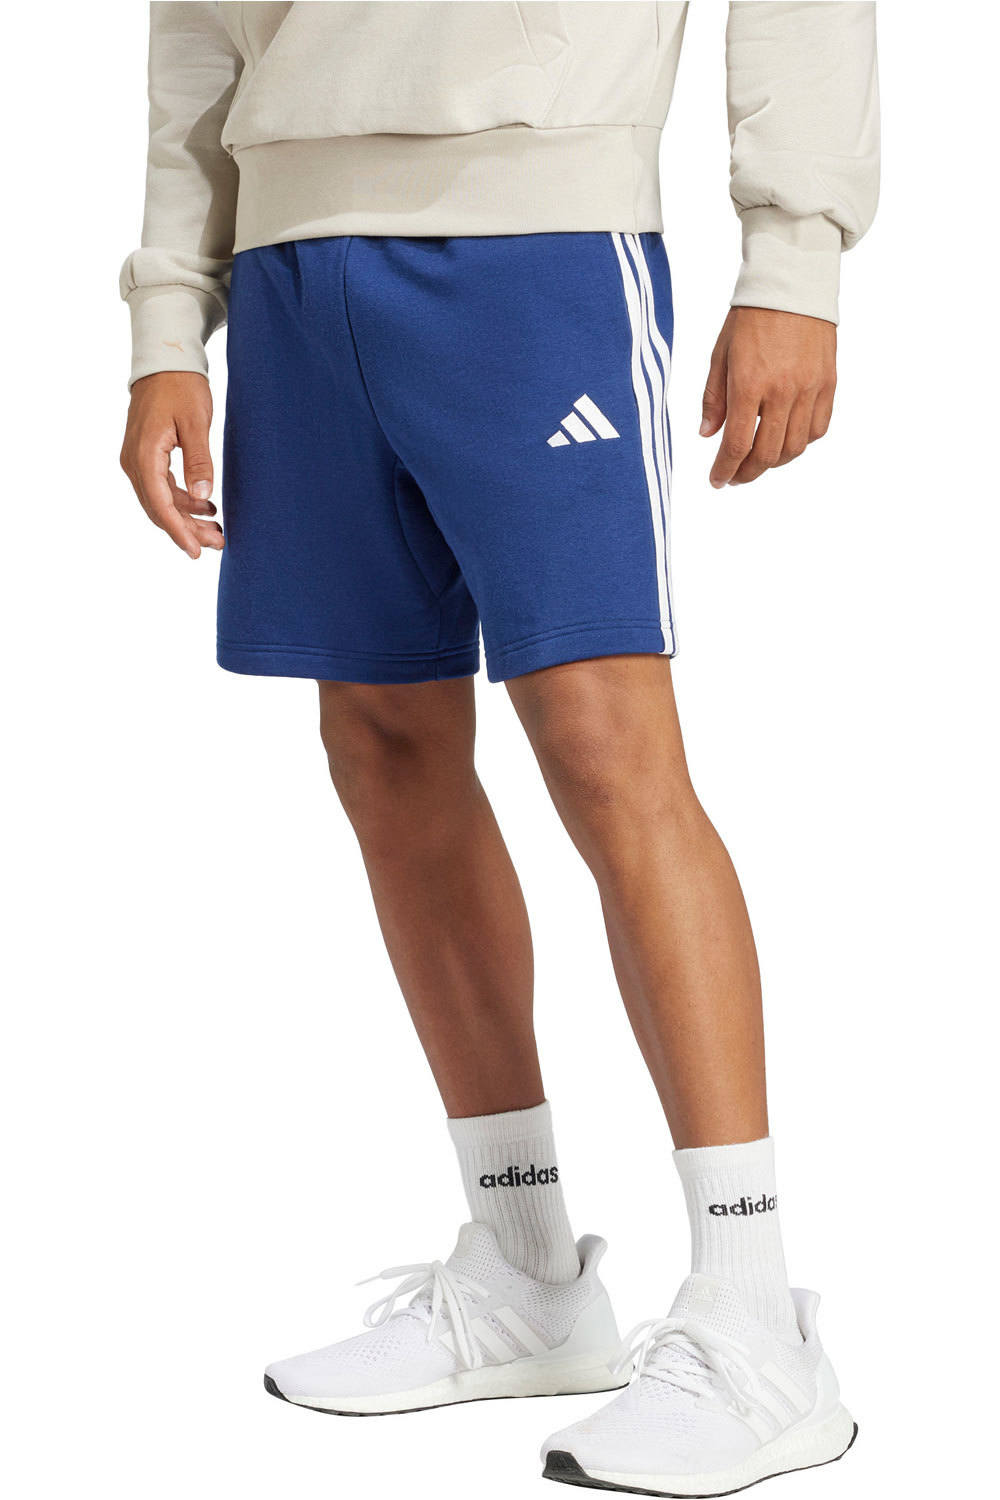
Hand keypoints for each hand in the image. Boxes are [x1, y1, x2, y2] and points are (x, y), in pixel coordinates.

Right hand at [120, 372, 222, 557]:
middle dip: (187, 530)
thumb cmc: (181, 387)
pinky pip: (162, 488)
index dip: (178, 530)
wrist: (164, 361)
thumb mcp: (196, 423)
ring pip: (161, 501)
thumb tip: (203, 496)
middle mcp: (134, 461)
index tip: (196, 551)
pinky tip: (207, 507)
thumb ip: (199, 461)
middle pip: (158, 508)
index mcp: (145, 454)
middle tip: (217, 545)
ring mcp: (137, 459)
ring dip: (187, 518)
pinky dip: (183, 501)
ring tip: (217, 531)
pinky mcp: (146, 456)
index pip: (159, 503)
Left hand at [700, 308, 836, 487]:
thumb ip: (714, 398)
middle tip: (735, 476)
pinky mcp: (828, 384)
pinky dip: (800, 444)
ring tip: (758, 461)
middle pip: (767, 454)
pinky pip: (817, 428)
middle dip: (747, 473)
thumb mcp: (721, 355)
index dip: (725, 470)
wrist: (793, 284)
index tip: (717, 481)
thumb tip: (707, 434)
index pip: (736, 444)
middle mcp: (783, 391)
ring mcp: (810, 389)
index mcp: (750, 384)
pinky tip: (785, 441)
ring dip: (774, 463)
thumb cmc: (751, 317)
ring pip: (794, 448)